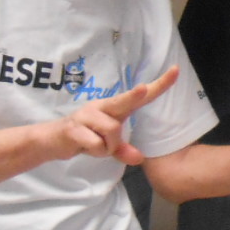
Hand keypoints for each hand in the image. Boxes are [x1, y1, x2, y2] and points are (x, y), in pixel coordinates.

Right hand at [49, 66, 179, 164]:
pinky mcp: (74, 127)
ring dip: (109, 146)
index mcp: (114, 108)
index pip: (141, 96)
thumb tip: (139, 159)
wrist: (52, 140)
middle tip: (142, 88)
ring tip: (98, 145)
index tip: (177, 70)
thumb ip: (124, 151)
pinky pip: (97, 144)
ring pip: (112, 132)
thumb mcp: (107, 146)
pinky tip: (85, 146)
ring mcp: (87, 115)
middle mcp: (102, 107)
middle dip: (133, 95)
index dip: (160, 84)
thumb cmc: (85, 137)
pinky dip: (97, 151)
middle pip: (122, 101)